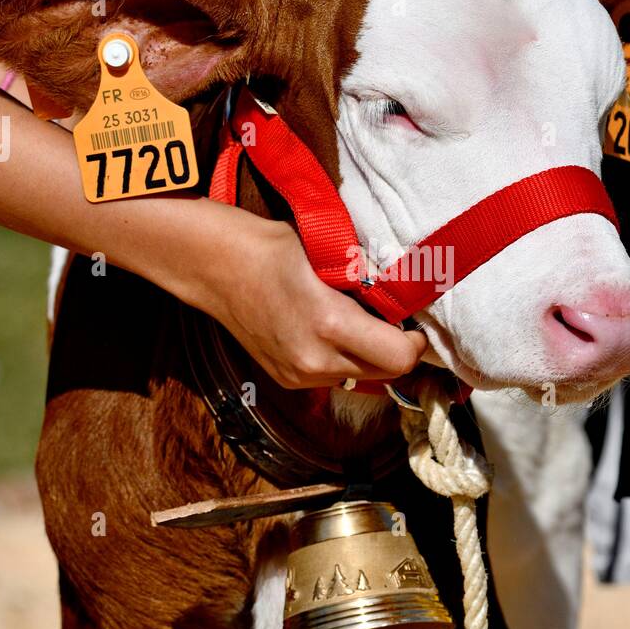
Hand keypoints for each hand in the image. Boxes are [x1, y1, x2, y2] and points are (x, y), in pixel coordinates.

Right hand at [196, 214, 425, 388]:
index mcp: (330, 324)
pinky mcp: (287, 380)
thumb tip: (408, 294)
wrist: (214, 266)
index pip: (400, 357)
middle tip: (392, 318)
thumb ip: (371, 281)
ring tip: (360, 322)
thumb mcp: (332, 254)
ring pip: (362, 377)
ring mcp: (298, 376)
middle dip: (396, 348)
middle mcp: (315, 360)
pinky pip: (335, 376)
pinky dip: (344, 358)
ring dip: (371, 355)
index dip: (415, 341)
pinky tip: (332, 331)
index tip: (412, 320)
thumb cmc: (273, 248)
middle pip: (386, 373)